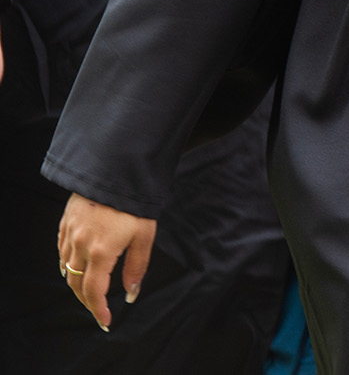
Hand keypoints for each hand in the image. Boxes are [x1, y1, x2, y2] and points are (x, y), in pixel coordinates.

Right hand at [57, 194, 155, 330]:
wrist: (116, 170)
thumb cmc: (135, 202)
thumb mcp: (145, 235)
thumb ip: (137, 266)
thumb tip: (131, 293)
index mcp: (101, 251)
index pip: (94, 291)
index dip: (98, 309)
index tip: (105, 321)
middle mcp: (80, 245)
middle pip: (77, 284)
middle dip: (87, 301)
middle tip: (98, 309)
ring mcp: (70, 233)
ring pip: (67, 269)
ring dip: (76, 283)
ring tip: (89, 291)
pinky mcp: (65, 223)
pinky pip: (61, 251)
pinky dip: (67, 264)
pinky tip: (75, 267)